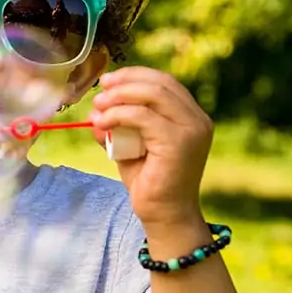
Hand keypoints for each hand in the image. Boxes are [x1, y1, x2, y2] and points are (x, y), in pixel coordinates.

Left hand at [88, 66, 212, 230]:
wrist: (165, 216)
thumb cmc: (150, 183)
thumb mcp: (129, 147)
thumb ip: (116, 127)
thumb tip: (94, 110)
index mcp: (191, 117)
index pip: (164, 82)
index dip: (135, 76)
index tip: (108, 81)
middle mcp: (197, 120)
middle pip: (160, 83)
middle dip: (125, 81)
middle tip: (100, 91)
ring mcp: (191, 130)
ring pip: (152, 94)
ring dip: (119, 96)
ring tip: (98, 106)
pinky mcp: (178, 142)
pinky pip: (143, 116)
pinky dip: (118, 114)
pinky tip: (102, 123)